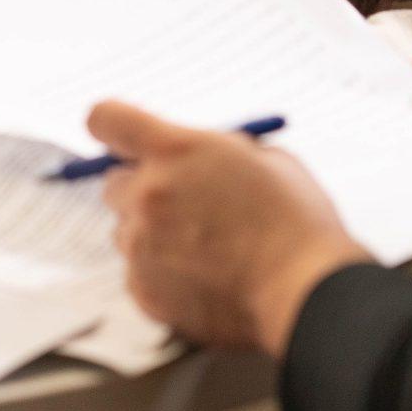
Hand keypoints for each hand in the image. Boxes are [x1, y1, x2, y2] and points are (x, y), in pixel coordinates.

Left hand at [88, 101, 369, 356]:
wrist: (306, 291)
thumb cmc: (297, 222)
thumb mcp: (264, 159)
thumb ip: (216, 151)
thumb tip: (195, 154)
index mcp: (175, 151)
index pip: (105, 119)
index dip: (113, 128)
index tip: (124, 139)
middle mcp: (147, 194)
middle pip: (114, 182)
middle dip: (142, 188)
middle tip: (183, 203)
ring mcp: (142, 246)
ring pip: (125, 230)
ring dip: (151, 232)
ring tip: (202, 247)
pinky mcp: (144, 291)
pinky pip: (137, 271)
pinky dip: (160, 272)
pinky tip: (202, 276)